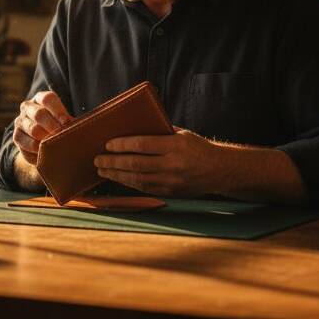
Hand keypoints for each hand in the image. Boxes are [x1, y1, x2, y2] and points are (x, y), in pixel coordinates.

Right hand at [13, 90, 72, 164]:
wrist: (42, 141)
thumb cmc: (58, 127)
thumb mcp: (64, 121)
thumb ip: (69, 122)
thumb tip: (76, 126)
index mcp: (41, 98)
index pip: (47, 99)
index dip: (58, 111)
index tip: (66, 122)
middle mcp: (28, 107)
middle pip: (39, 114)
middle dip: (52, 126)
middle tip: (61, 136)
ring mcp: (20, 121)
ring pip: (32, 129)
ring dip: (46, 139)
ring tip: (56, 146)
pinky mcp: (16, 136)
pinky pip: (26, 143)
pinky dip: (38, 150)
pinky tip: (46, 153)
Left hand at [93, 128, 225, 196]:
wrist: (220, 170)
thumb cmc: (198, 148)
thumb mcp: (181, 134)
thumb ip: (160, 132)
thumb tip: (134, 126)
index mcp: (175, 146)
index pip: (142, 144)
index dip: (122, 145)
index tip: (108, 144)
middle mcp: (172, 165)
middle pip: (135, 164)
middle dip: (113, 162)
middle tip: (98, 159)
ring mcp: (171, 181)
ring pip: (137, 179)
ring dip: (116, 175)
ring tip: (102, 170)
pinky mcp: (170, 192)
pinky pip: (144, 188)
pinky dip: (128, 183)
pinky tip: (118, 178)